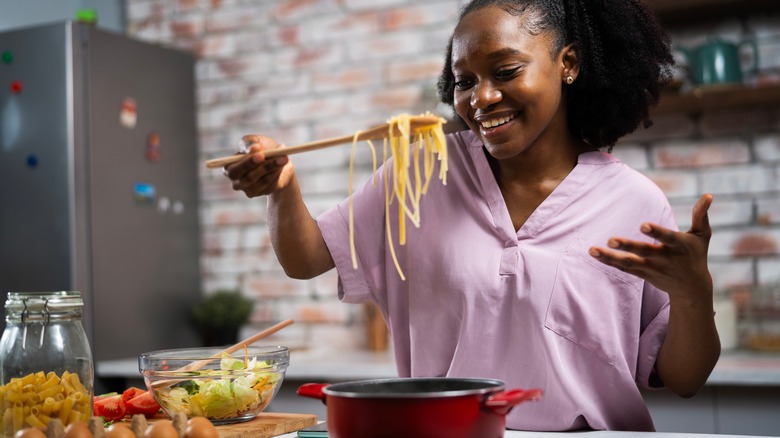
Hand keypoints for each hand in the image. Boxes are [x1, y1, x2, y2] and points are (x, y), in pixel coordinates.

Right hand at [223, 135, 292, 197]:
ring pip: (263, 181)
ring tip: (284, 157)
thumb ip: (251, 143)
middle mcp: (237, 182)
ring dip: (274, 168)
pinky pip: (271, 184)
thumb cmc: (262, 148)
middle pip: (248, 178)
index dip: (247, 163)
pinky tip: (282, 165)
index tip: (261, 155)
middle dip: (264, 167)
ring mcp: (250, 190)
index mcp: (230, 168)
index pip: (234, 170)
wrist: (277, 160)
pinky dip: (278, 173)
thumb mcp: (255, 141)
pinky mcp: (263, 192)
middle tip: (277, 157)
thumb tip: (253, 148)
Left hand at [588, 194, 713, 300]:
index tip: (643, 225)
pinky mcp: (643, 275)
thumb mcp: (702, 235)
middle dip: (628, 246)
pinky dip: (609, 262)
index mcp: (680, 246)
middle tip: (611, 240)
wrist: (692, 288)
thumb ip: (701, 215)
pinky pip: (623, 268)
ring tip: (592, 250)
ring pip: (629, 263)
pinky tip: (594, 254)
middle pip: (644, 252)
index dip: (656, 232)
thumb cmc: (696, 254)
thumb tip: (709, 195)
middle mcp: (665, 258)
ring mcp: (653, 268)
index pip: (668, 238)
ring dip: (610, 257)